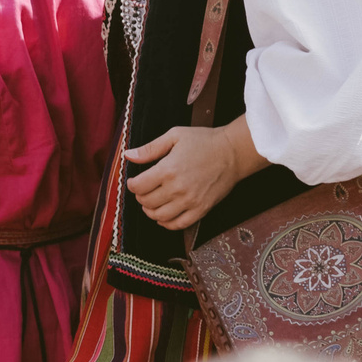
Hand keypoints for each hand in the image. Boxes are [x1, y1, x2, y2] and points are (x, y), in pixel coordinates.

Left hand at [124, 122, 257, 231]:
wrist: (233, 153)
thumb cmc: (204, 141)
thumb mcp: (175, 136)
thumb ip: (150, 148)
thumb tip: (128, 155)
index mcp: (168, 170)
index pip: (138, 186)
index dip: (132, 184)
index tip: (134, 181)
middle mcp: (177, 189)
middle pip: (146, 202)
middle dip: (140, 196)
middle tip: (144, 190)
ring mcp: (190, 201)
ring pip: (159, 216)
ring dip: (151, 211)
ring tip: (152, 202)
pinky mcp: (201, 210)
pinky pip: (178, 225)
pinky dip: (166, 223)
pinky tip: (164, 215)